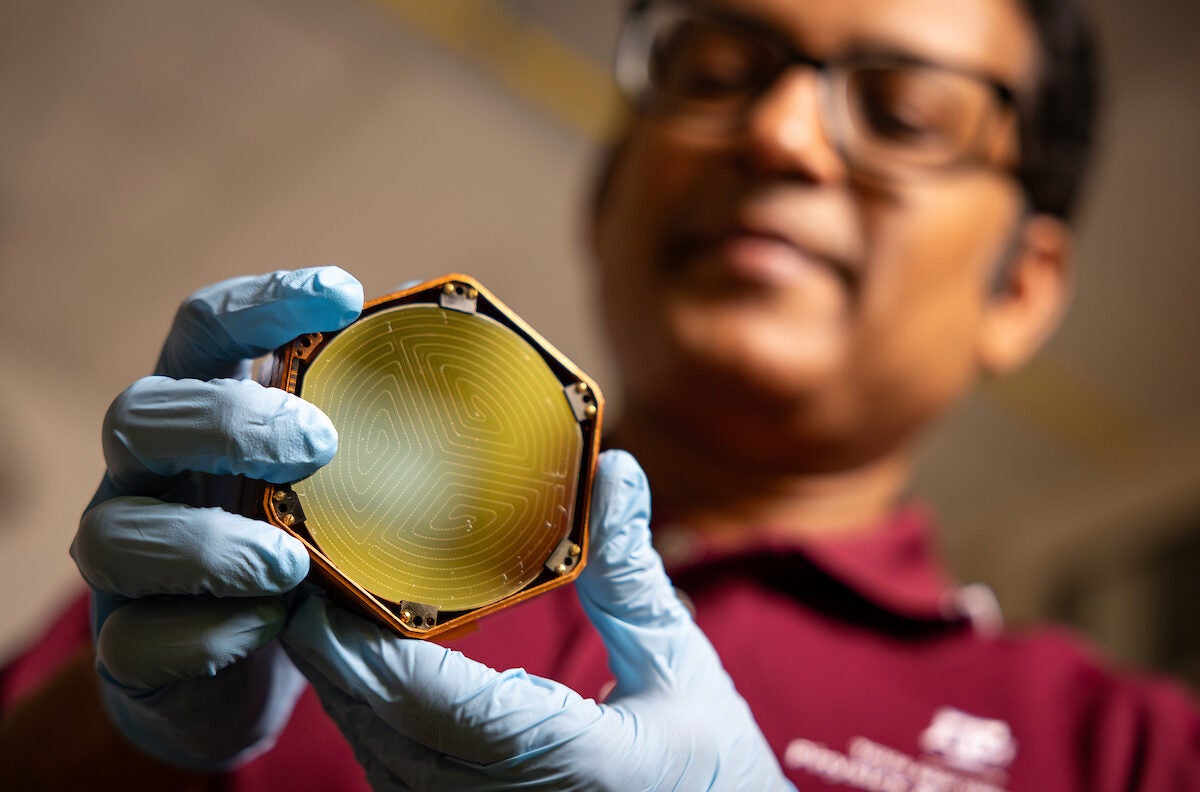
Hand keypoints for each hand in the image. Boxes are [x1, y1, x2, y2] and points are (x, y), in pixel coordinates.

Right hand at [70, 267, 363, 768]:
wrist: (234, 675)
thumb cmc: (295, 549)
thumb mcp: (336, 478)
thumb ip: (371, 422)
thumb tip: (451, 345)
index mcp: (201, 415)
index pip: (204, 331)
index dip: (261, 302)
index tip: (343, 295)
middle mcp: (147, 479)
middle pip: (138, 416)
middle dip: (226, 421)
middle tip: (320, 443)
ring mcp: (126, 565)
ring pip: (113, 536)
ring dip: (208, 546)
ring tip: (288, 563)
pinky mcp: (128, 651)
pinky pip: (136, 641)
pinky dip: (204, 633)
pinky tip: (267, 627)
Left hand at [283, 450, 795, 790]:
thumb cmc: (709, 764)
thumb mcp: (679, 664)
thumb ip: (633, 572)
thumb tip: (616, 471)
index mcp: (560, 760)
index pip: (423, 699)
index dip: (356, 640)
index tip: (318, 575)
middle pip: (376, 724)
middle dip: (327, 647)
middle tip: (304, 563)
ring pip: (373, 751)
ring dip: (338, 678)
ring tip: (320, 599)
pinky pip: (392, 769)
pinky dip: (366, 710)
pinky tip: (359, 659)